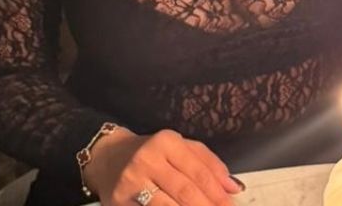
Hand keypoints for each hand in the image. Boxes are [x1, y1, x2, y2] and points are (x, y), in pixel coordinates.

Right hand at [83, 127, 243, 205]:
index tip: (230, 204)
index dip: (217, 192)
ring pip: (168, 205)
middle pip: (185, 191)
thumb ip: (209, 164)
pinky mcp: (119, 200)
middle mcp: (147, 159)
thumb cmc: (152, 153)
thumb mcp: (180, 148)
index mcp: (167, 142)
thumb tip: (234, 187)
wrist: (108, 158)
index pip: (199, 172)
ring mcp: (131, 181)